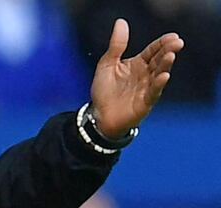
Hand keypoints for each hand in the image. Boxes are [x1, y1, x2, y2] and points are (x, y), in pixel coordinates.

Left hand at [90, 19, 183, 137]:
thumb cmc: (104, 91)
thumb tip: (121, 22)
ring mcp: (146, 89)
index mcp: (138, 64)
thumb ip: (116, 45)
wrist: (98, 116)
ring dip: (165, 65)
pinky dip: (158, 84)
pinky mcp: (144, 103)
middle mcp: (145, 75)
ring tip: (171, 55)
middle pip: (159, 60)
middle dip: (168, 51)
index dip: (162, 43)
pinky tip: (163, 76)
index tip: (172, 36)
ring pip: (158, 74)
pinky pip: (153, 92)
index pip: (152, 51)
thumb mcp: (107, 64)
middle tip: (177, 42)